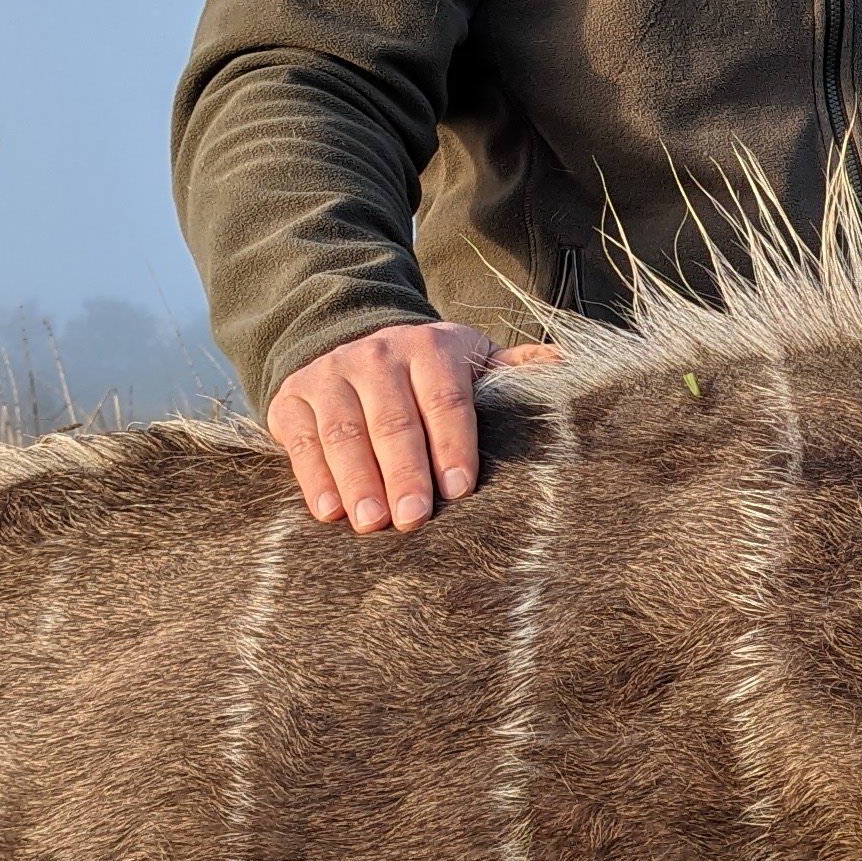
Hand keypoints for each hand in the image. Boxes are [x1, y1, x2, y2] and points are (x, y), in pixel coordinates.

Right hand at [269, 320, 561, 533]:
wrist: (351, 337)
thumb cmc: (428, 369)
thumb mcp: (473, 359)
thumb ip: (517, 369)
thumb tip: (570, 366)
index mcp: (431, 349)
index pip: (445, 399)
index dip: (452, 444)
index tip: (460, 489)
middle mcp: (378, 356)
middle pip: (393, 419)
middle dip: (404, 471)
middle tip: (413, 518)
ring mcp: (330, 375)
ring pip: (344, 429)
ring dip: (356, 478)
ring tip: (370, 522)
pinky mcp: (291, 399)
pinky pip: (300, 440)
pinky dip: (313, 476)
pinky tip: (328, 511)